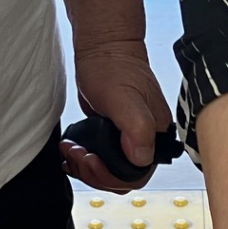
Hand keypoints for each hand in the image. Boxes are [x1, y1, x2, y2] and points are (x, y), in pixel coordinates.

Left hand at [61, 37, 172, 192]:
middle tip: (78, 156)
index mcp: (156, 135)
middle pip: (121, 178)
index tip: (93, 160)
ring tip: (71, 151)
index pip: (137, 175)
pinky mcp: (114, 136)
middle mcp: (145, 140)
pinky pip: (102, 160)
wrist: (103, 50)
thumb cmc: (115, 67)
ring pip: (110, 172)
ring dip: (86, 168)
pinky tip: (73, 151)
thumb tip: (141, 158)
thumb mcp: (125, 98)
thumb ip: (138, 129)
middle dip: (94, 173)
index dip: (111, 175)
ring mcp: (129, 139)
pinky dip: (84, 161)